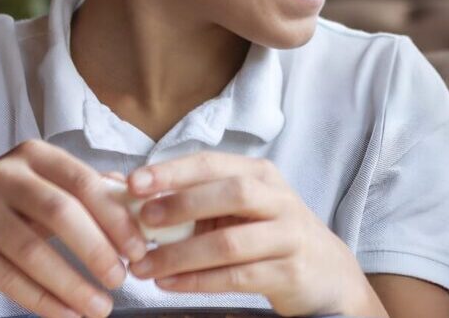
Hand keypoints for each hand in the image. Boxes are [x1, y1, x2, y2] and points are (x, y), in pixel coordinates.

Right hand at [0, 139, 147, 317]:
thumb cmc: (7, 206)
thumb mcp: (44, 189)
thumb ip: (89, 194)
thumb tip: (142, 208)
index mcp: (33, 156)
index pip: (82, 182)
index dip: (115, 217)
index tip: (138, 249)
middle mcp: (2, 175)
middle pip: (59, 213)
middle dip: (96, 250)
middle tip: (121, 280)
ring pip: (32, 252)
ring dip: (72, 285)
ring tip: (100, 308)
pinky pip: (8, 278)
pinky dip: (43, 301)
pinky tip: (67, 315)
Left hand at [123, 152, 380, 317]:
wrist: (326, 274)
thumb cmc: (268, 235)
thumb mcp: (238, 210)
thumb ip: (190, 199)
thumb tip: (122, 190)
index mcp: (260, 175)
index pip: (212, 163)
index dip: (172, 171)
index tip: (133, 182)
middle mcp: (278, 199)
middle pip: (230, 193)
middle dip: (181, 205)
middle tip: (142, 222)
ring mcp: (288, 236)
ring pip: (230, 242)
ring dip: (181, 256)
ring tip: (144, 267)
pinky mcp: (290, 272)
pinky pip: (238, 277)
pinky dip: (198, 282)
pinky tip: (170, 284)